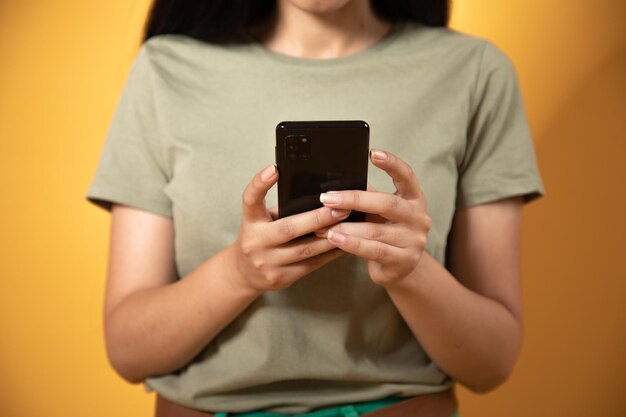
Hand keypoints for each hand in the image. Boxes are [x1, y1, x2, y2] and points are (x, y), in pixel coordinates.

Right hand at [230, 164, 346, 292]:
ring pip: (305, 250)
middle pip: (289, 228)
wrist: (244, 274)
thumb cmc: (260, 238)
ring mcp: (268, 263)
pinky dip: (329, 254)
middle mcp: (256, 242)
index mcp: (251, 222)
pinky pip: (311, 265)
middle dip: (318, 218)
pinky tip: (344, 243)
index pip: (250, 200)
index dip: (260, 183)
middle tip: (341, 207)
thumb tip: (318, 196)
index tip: (274, 169)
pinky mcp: (282, 278)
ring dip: (330, 236)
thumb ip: (282, 210)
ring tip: (349, 224)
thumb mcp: (262, 220)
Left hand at [316, 150, 431, 286]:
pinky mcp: (405, 260)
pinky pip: (375, 250)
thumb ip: (366, 196)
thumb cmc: (384, 231)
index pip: (407, 175)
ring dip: (346, 227)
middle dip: (354, 200)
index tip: (373, 152)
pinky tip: (335, 239)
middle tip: (327, 198)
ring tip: (323, 224)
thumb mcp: (379, 211)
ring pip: (376, 230)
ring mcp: (415, 240)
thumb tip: (335, 183)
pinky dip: (352, 244)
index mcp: (414, 198)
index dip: (392, 163)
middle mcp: (419, 217)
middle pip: (387, 203)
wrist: (398, 267)